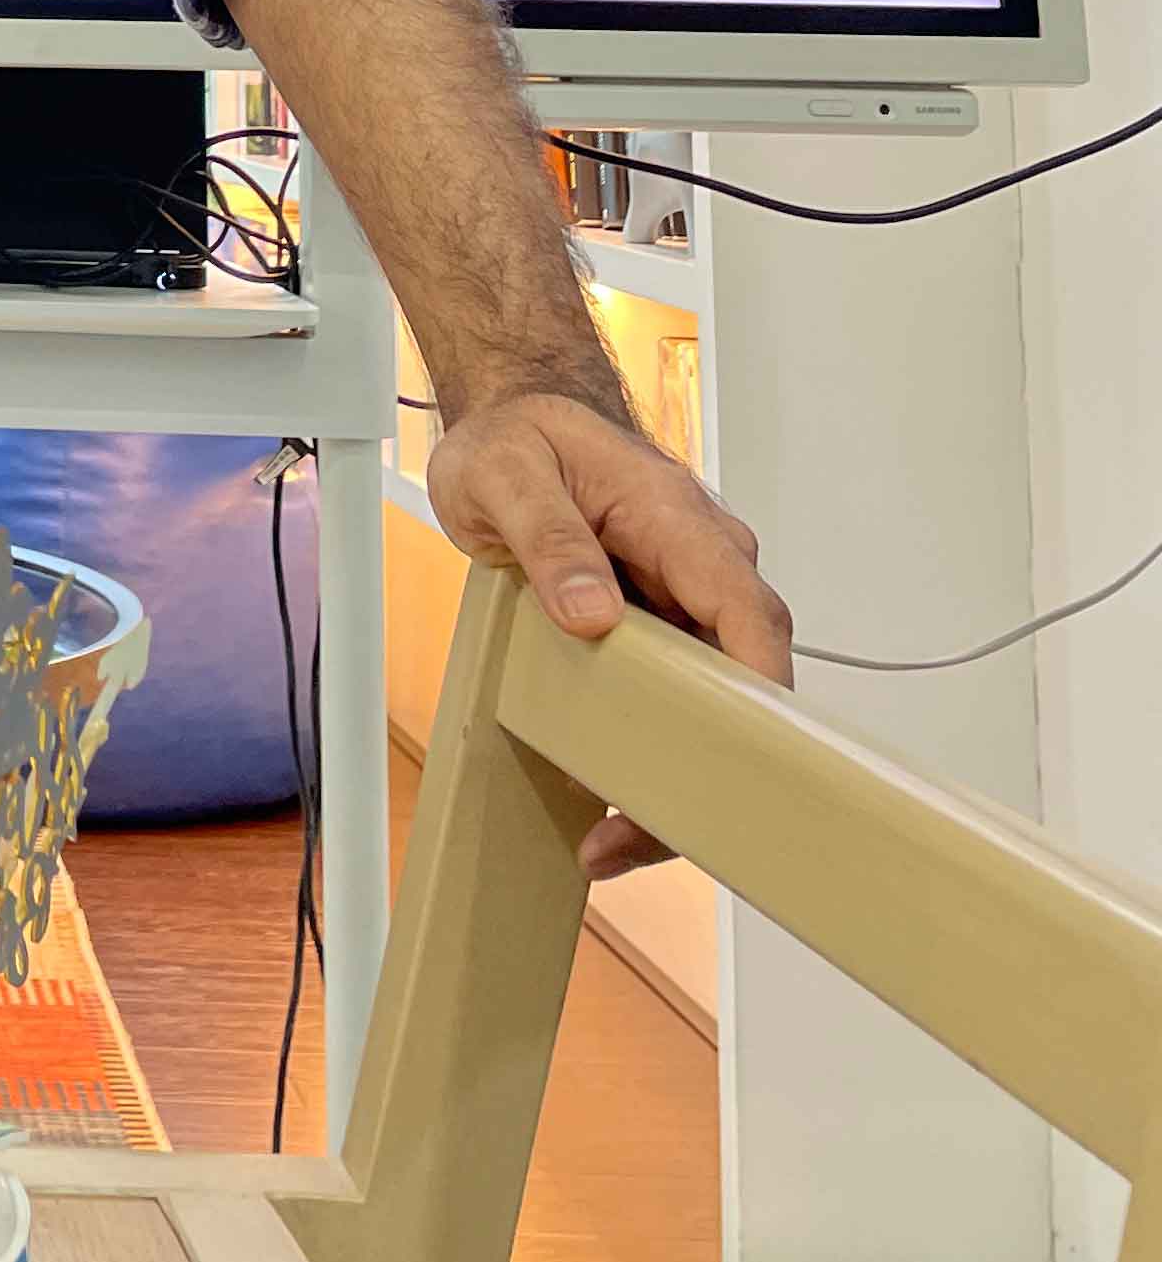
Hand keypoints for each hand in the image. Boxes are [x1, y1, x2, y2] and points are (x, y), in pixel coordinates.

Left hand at [423, 389, 794, 879]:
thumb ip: (547, 536)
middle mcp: (700, 560)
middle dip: (710, 761)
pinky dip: (649, 749)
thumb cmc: (515, 440)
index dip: (756, 688)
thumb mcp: (505, 476)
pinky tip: (607, 805)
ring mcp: (685, 595)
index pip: (744, 609)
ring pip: (714, 697)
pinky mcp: (662, 624)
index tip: (741, 755)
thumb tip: (593, 613)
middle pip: (742, 673)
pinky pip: (676, 693)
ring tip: (613, 839)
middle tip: (641, 831)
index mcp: (675, 518)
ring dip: (675, 770)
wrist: (513, 422)